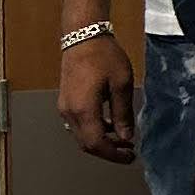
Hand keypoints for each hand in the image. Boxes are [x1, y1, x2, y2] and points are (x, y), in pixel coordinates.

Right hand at [57, 35, 139, 164]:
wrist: (82, 37)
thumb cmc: (104, 57)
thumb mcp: (122, 84)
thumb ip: (123, 113)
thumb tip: (126, 136)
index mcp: (83, 109)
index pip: (96, 144)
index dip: (113, 155)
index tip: (129, 157)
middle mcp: (69, 112)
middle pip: (86, 144)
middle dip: (108, 151)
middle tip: (129, 151)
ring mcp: (65, 107)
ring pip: (81, 135)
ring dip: (101, 141)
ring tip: (124, 139)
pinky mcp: (66, 102)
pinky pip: (79, 124)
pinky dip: (95, 130)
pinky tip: (111, 125)